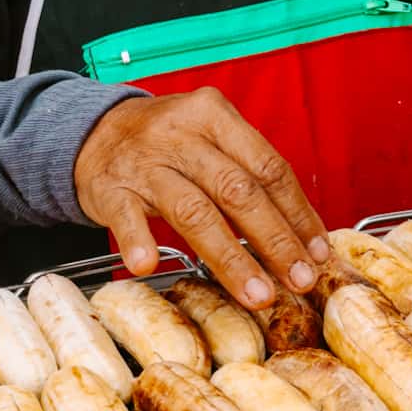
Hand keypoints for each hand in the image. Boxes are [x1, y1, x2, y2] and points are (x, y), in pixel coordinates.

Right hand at [74, 87, 328, 307]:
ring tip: (256, 294)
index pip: (268, 167)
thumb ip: (249, 175)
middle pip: (237, 190)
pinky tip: (148, 265)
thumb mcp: (210, 138)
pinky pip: (126, 217)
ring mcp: (143, 161)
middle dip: (275, 241)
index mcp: (215, 116)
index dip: (298, 214)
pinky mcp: (109, 187)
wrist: (94, 132)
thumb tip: (302, 238)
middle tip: (298, 281)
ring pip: (193, 211)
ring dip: (230, 257)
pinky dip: (138, 241)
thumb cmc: (168, 144)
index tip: (317, 254)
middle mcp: (180, 134)